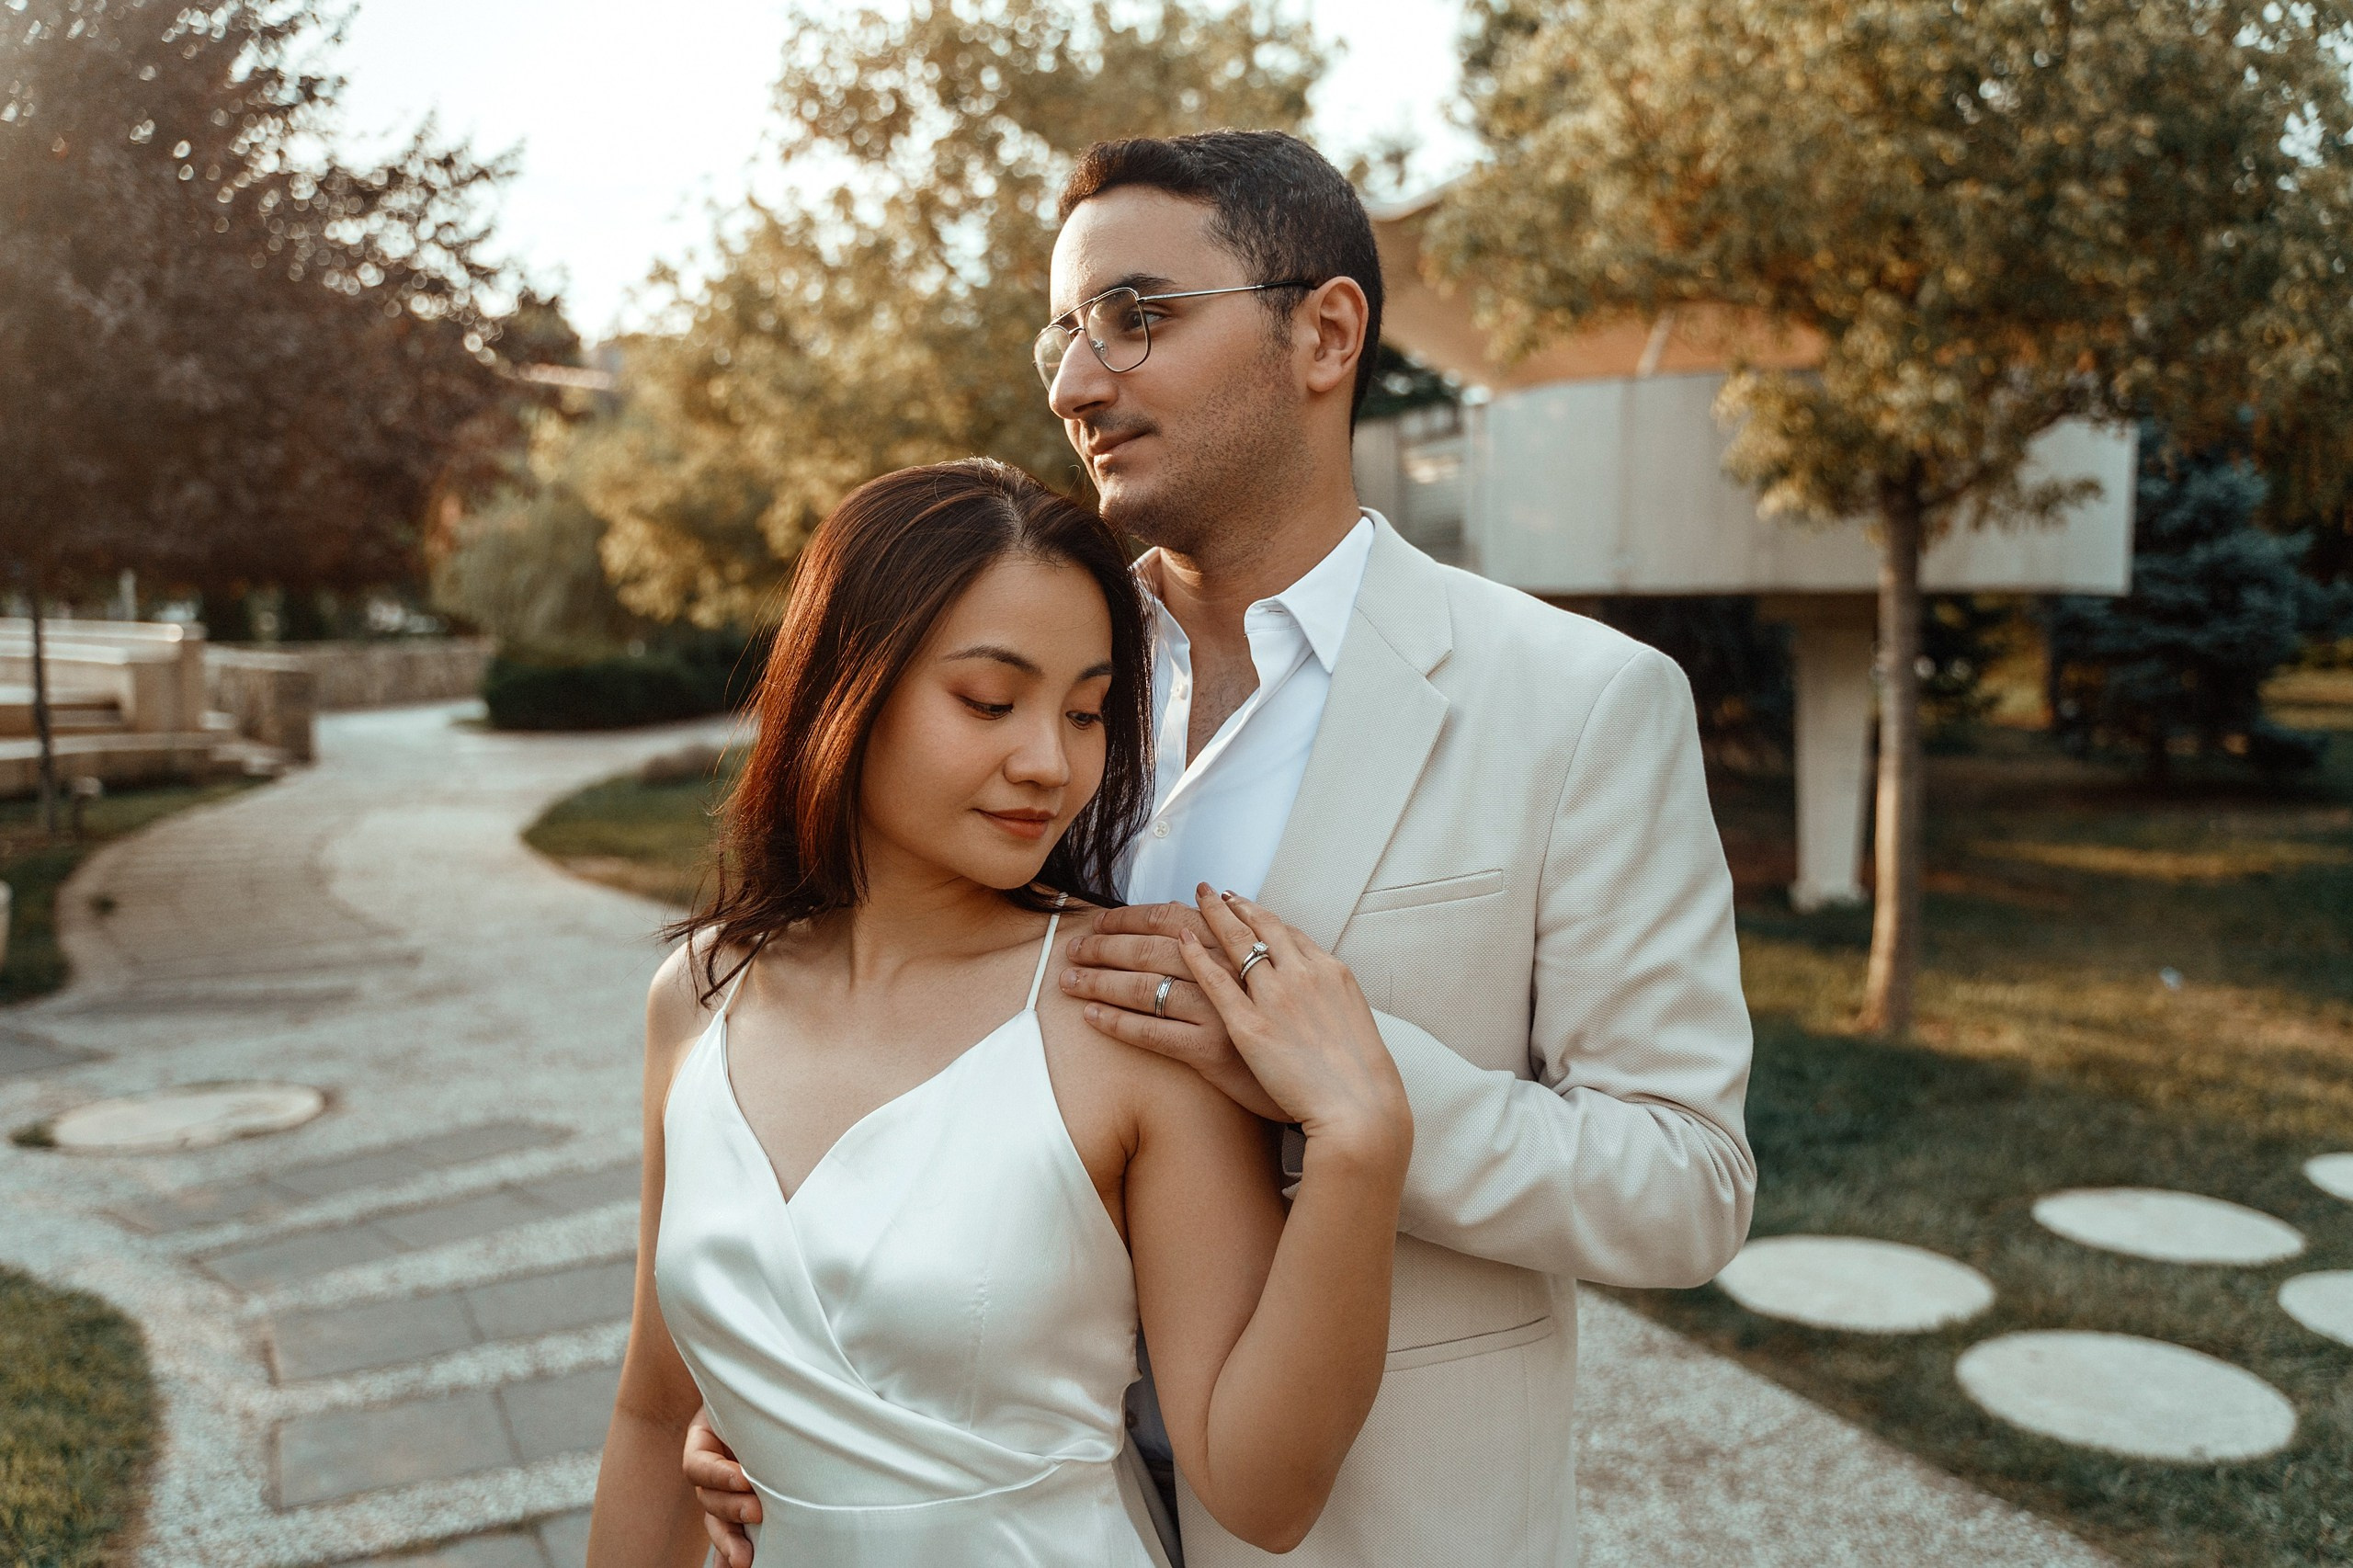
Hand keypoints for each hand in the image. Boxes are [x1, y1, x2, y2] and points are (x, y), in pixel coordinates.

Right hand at [684, 1405, 758, 1567]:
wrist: (774, 1396)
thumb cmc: (764, 1392)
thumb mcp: (750, 1396)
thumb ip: (752, 1407)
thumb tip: (773, 1407)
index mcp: (704, 1441)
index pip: (699, 1465)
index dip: (719, 1475)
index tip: (745, 1478)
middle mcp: (711, 1470)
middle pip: (708, 1499)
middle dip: (731, 1510)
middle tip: (757, 1513)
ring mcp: (724, 1492)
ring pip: (717, 1522)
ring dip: (730, 1542)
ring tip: (745, 1559)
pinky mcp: (740, 1509)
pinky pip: (729, 1536)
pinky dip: (729, 1555)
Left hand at [1062, 902, 1287, 1120]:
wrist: (1323, 1080)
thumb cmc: (1289, 1027)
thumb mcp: (1272, 975)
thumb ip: (1241, 944)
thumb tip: (1210, 907)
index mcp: (1237, 950)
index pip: (1172, 918)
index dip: (1130, 917)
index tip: (1102, 920)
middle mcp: (1227, 975)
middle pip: (1150, 949)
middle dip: (1104, 946)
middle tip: (1075, 947)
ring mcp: (1217, 1013)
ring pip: (1144, 987)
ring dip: (1099, 981)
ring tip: (1069, 979)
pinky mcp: (1209, 1051)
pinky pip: (1151, 1032)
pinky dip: (1116, 1022)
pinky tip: (1091, 1016)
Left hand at [1180, 885, 1411, 1165]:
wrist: (1360, 1108)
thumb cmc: (1360, 1077)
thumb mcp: (1354, 1020)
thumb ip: (1329, 997)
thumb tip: (1315, 987)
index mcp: (1330, 971)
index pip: (1287, 931)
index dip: (1260, 914)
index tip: (1241, 903)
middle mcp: (1301, 974)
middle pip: (1258, 927)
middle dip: (1230, 905)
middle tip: (1209, 891)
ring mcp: (1274, 998)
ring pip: (1232, 944)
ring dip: (1207, 918)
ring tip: (1193, 901)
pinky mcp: (1248, 1028)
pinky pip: (1214, 983)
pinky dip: (1195, 958)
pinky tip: (1180, 942)